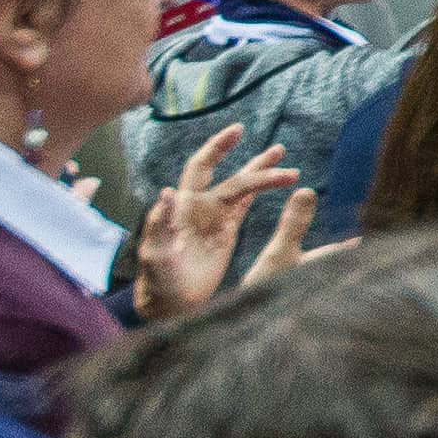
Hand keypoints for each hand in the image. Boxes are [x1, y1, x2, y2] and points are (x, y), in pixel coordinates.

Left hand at [130, 131, 305, 318]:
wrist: (171, 305)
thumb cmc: (158, 281)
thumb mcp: (155, 254)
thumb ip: (159, 224)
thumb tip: (167, 191)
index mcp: (182, 207)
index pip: (200, 168)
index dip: (216, 148)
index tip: (237, 132)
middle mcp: (199, 208)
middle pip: (231, 179)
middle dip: (255, 165)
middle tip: (279, 152)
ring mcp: (213, 219)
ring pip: (241, 189)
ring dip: (261, 173)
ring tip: (282, 156)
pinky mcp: (225, 233)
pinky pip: (244, 207)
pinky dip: (259, 194)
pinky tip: (276, 183)